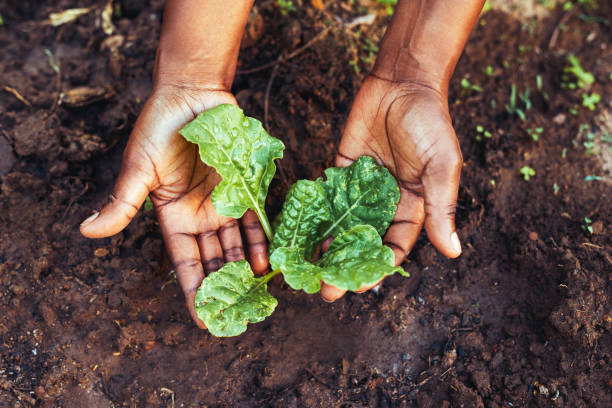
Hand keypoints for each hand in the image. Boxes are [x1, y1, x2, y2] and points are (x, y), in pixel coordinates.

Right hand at [80, 85, 269, 327]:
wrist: (190, 95)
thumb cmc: (158, 129)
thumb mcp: (138, 168)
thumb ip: (122, 202)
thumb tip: (87, 232)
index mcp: (173, 217)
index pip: (186, 264)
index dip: (195, 292)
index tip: (204, 322)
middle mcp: (200, 216)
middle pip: (215, 260)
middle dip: (226, 287)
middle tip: (240, 315)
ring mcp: (224, 203)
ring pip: (237, 245)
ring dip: (246, 269)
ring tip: (258, 294)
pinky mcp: (244, 187)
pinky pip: (254, 218)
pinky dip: (260, 238)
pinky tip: (267, 259)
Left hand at [320, 75, 462, 300]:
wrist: (403, 81)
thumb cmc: (430, 123)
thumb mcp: (442, 166)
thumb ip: (442, 207)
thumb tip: (453, 251)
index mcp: (413, 206)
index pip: (394, 247)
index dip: (378, 268)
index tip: (359, 287)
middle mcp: (384, 202)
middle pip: (362, 242)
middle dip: (345, 266)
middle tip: (325, 289)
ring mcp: (360, 188)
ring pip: (341, 224)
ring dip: (325, 247)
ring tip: (305, 269)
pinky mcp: (340, 169)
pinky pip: (326, 197)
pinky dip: (313, 215)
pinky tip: (297, 234)